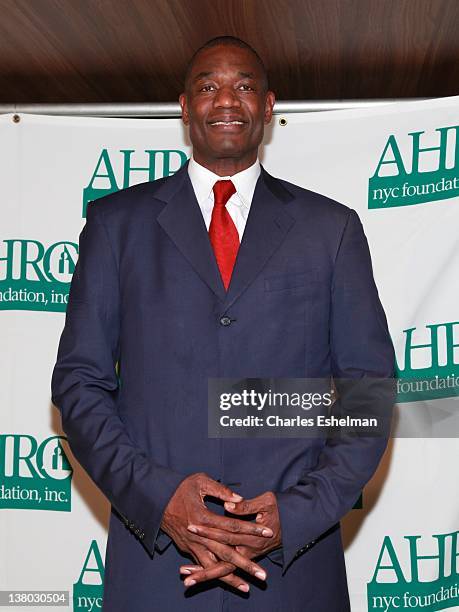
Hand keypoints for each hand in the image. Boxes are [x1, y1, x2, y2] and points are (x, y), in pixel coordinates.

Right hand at [160, 473, 271, 590]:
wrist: (156, 499)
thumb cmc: (180, 487)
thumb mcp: (200, 481)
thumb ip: (221, 490)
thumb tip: (239, 499)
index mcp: (204, 517)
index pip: (233, 526)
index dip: (251, 529)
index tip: (268, 532)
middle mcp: (199, 536)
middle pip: (226, 552)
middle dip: (245, 564)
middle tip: (263, 576)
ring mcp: (192, 545)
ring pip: (214, 565)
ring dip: (230, 577)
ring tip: (247, 587)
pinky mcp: (188, 550)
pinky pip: (202, 566)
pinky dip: (213, 576)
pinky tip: (224, 583)